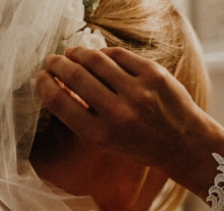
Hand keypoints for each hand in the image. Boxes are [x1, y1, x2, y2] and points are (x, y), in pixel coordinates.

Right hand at [36, 47, 223, 192]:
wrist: (182, 142)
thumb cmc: (139, 144)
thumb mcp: (105, 141)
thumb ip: (83, 117)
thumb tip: (58, 86)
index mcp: (99, 135)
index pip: (59, 102)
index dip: (44, 84)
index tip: (40, 77)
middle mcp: (116, 113)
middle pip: (74, 76)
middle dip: (57, 64)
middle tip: (52, 60)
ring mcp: (136, 91)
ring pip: (95, 60)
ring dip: (77, 53)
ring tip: (71, 53)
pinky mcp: (153, 74)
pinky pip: (119, 55)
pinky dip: (104, 53)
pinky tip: (98, 56)